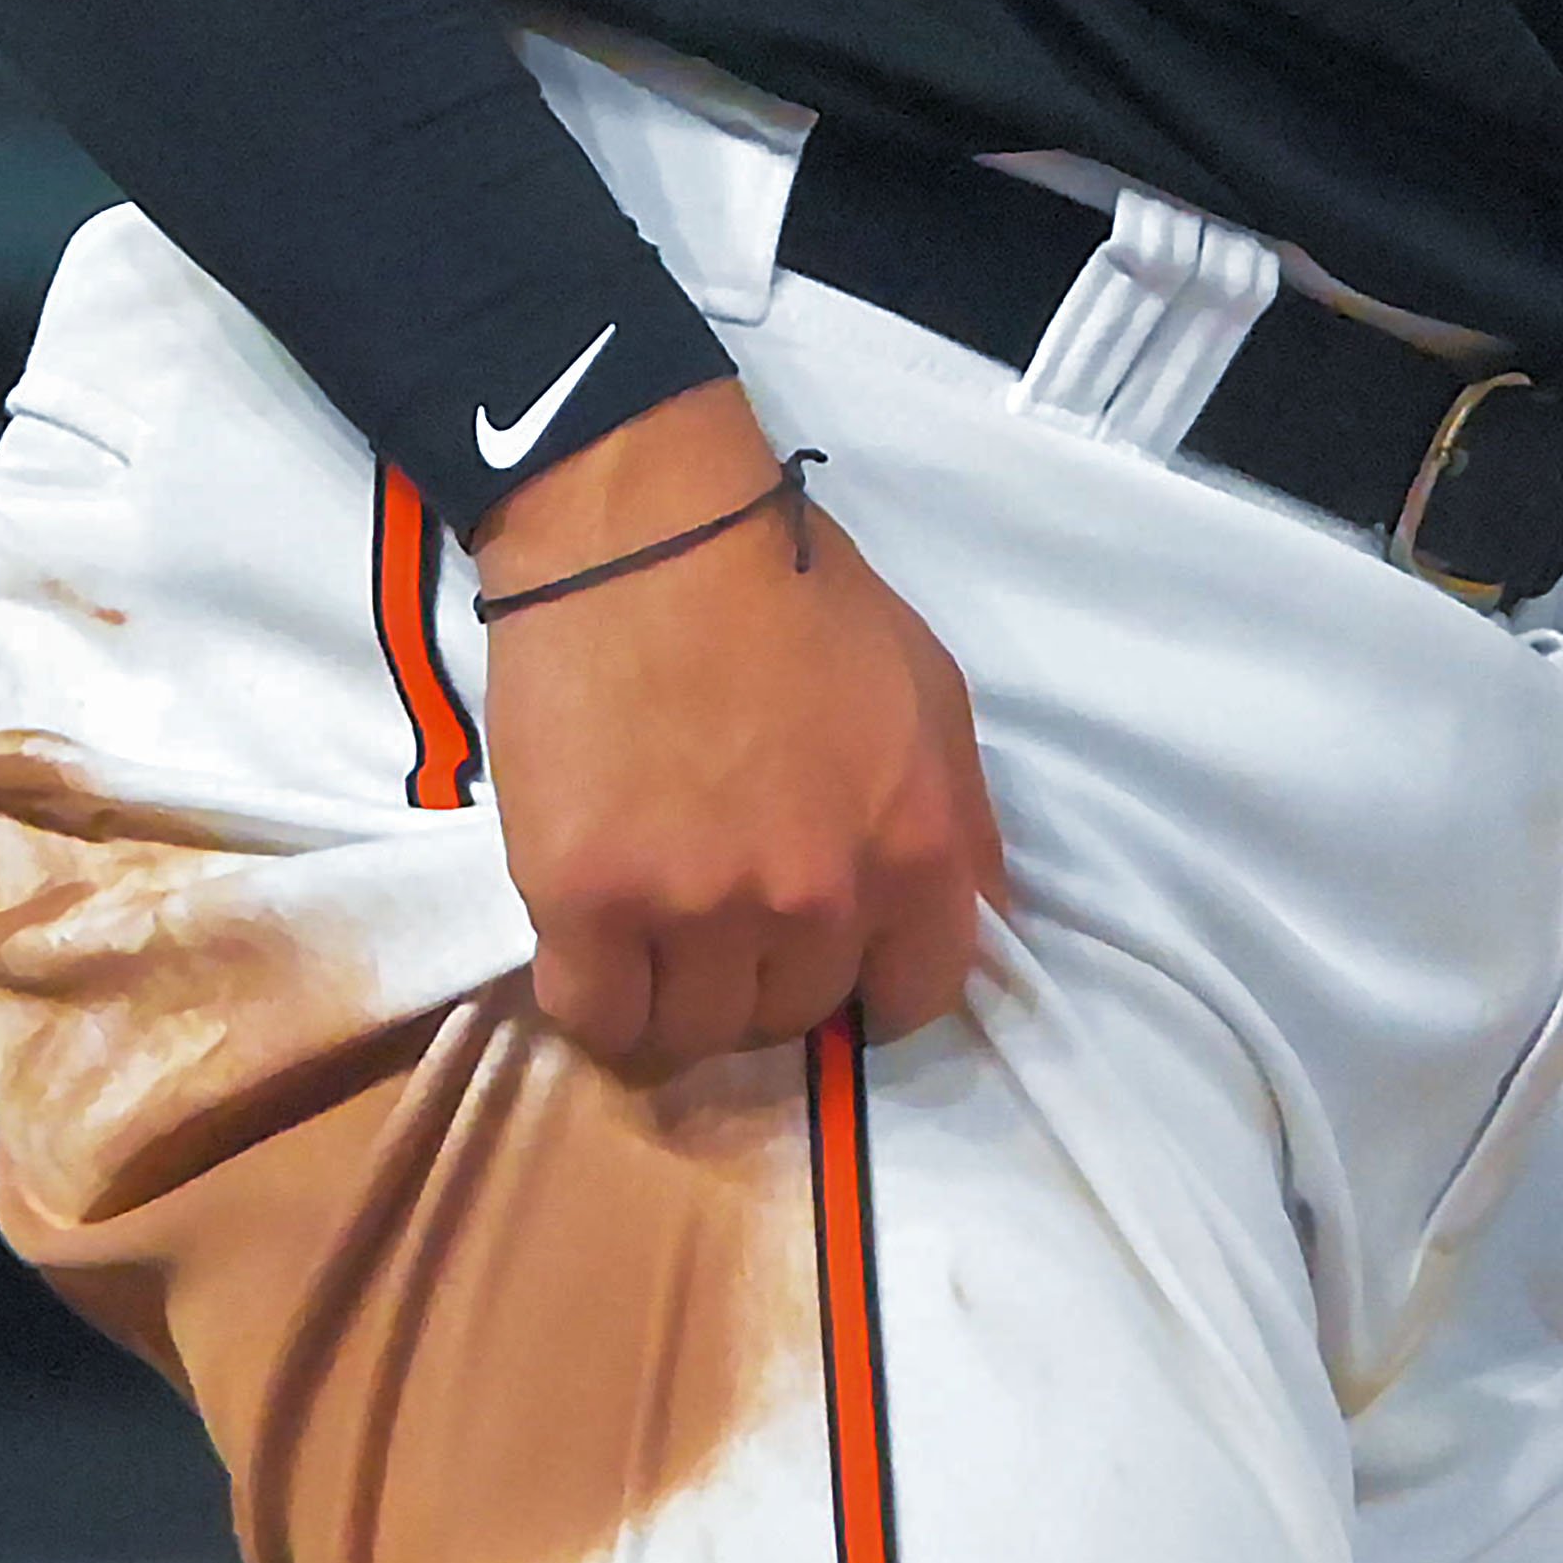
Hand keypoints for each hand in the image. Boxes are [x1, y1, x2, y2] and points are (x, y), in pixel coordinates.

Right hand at [471, 384, 1004, 1079]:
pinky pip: (599, 1019)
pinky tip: (596, 943)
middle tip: (725, 901)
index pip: (916, 997)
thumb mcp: (929, 686)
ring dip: (679, 994)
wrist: (645, 529)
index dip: (871, 982)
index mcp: (917, 846)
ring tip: (655, 922)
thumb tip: (973, 917)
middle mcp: (819, 897)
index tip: (830, 951)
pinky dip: (598, 998)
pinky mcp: (590, 902)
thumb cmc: (793, 590)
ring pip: (695, 1033)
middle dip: (766, 974)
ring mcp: (701, 907)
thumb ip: (958, 816)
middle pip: (795, 1017)